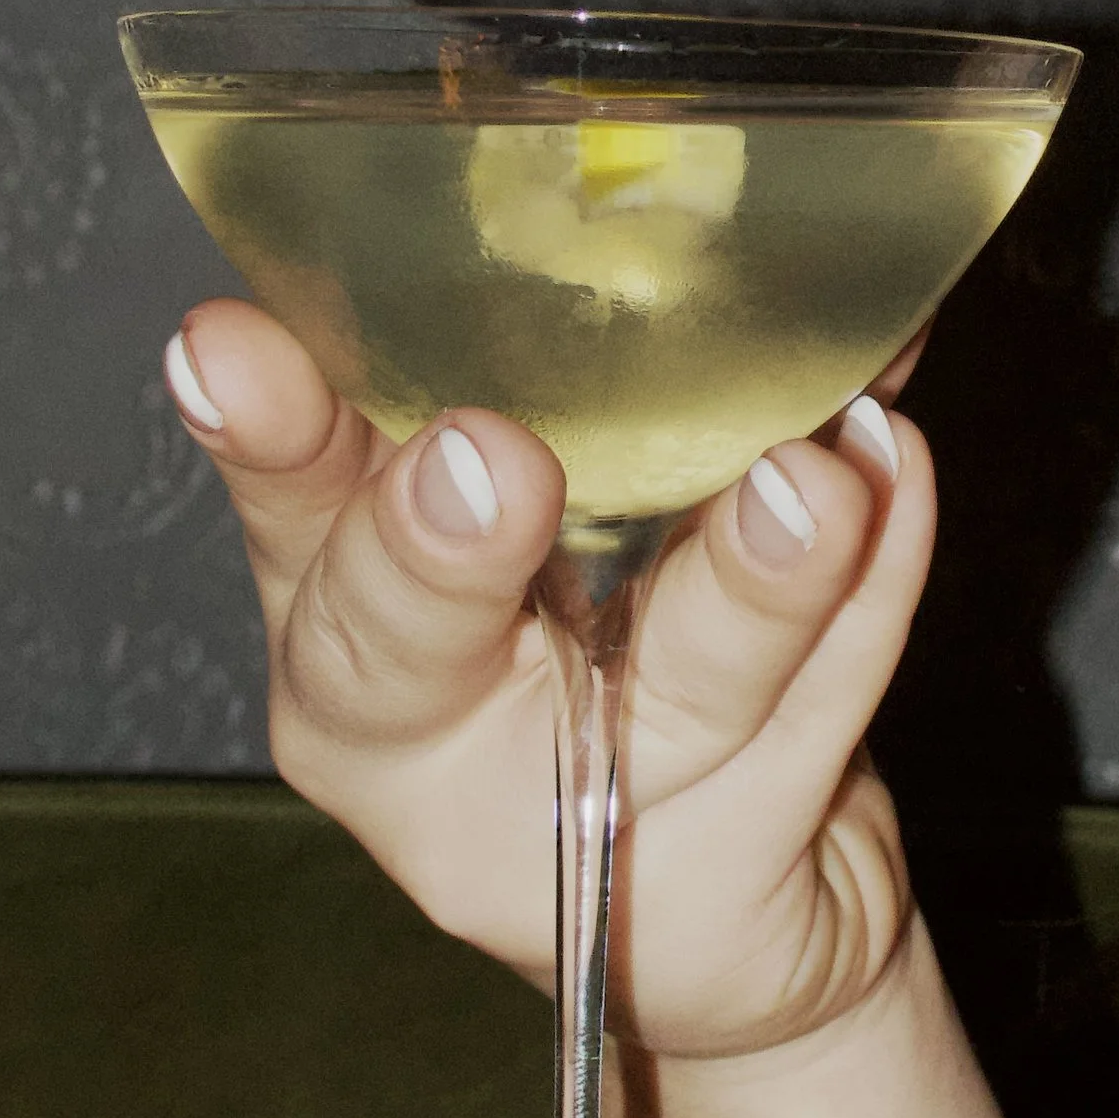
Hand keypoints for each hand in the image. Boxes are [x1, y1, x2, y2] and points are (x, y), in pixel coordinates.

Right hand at [164, 300, 934, 1058]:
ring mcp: (565, 836)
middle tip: (486, 458)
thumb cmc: (600, 668)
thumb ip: (565, 381)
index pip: (284, 501)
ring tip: (807, 483)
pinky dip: (872, 593)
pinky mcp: (709, 901)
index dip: (257, 427)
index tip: (227, 347)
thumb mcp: (543, 519)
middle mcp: (425, 734)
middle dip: (438, 542)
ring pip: (673, 686)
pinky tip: (891, 482)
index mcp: (339, 609)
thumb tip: (666, 205)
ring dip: (749, 577)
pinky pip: (818, 722)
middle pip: (408, 641)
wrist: (707, 913)